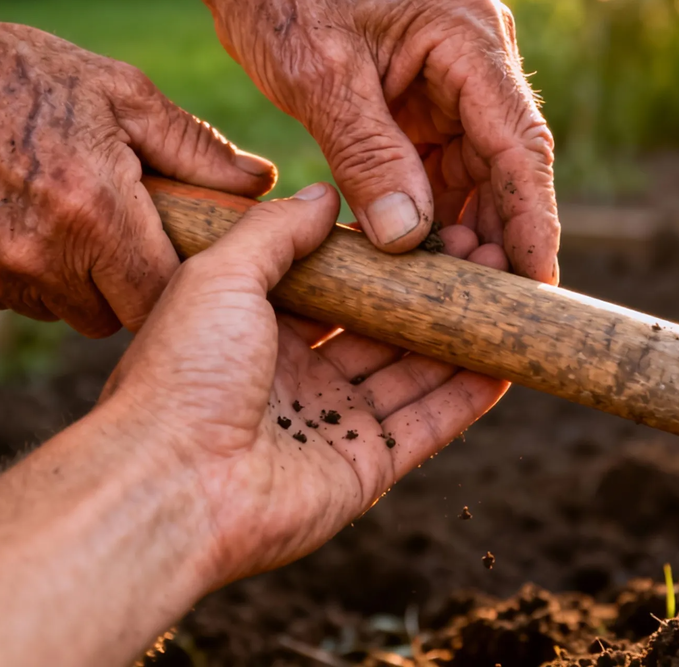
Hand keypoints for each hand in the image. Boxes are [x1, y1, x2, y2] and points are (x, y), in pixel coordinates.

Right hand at [0, 11, 275, 335]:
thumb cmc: (21, 74)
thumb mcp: (122, 93)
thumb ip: (196, 147)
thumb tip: (261, 183)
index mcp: (97, 212)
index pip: (165, 296)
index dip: (179, 282)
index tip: (181, 255)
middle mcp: (45, 258)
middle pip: (116, 315)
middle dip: (129, 284)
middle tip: (124, 230)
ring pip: (63, 312)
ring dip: (76, 281)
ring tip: (67, 216)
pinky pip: (14, 298)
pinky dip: (26, 274)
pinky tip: (17, 218)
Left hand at [101, 184, 506, 583]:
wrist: (171, 483)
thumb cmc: (182, 372)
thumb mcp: (220, 274)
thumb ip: (276, 232)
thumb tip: (325, 195)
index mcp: (254, 328)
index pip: (334, 285)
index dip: (381, 257)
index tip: (425, 223)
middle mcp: (295, 375)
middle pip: (381, 327)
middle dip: (430, 292)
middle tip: (482, 254)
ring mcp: (330, 422)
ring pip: (411, 371)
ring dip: (458, 334)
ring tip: (508, 292)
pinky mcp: (362, 467)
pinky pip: (426, 425)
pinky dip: (467, 396)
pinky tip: (505, 360)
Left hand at [211, 0, 559, 282]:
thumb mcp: (321, 77)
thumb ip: (367, 156)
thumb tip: (408, 238)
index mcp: (467, 37)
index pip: (518, 142)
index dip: (531, 218)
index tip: (537, 281)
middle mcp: (473, 56)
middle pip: (504, 163)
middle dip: (497, 233)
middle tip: (486, 305)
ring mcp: (448, 77)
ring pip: (473, 171)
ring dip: (461, 228)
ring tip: (449, 292)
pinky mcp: (418, 96)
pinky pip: (436, 164)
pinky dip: (426, 209)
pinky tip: (413, 255)